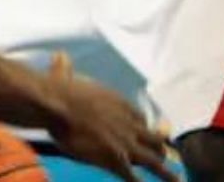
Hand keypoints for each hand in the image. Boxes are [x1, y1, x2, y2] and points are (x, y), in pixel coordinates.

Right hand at [42, 54, 173, 180]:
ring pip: (155, 160)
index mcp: (120, 103)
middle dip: (160, 149)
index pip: (140, 119)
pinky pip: (133, 176)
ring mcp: (126, 142)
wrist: (57, 105)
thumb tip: (60, 54)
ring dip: (167, 173)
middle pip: (154, 139)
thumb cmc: (57, 89)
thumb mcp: (64, 75)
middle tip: (165, 157)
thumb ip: (66, 68)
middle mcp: (129, 123)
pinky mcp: (117, 158)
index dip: (141, 128)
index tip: (141, 133)